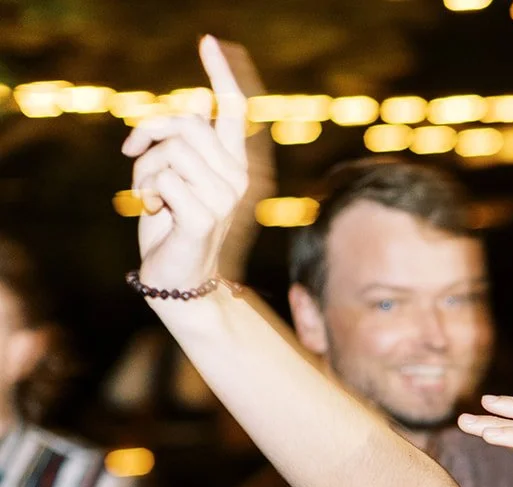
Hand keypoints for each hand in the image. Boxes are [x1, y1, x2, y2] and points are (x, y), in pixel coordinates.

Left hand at [121, 35, 249, 291]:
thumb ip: (185, 141)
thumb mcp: (172, 173)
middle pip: (188, 122)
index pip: (234, 110)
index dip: (221, 74)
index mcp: (232, 164)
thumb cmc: (172, 223)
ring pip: (172, 151)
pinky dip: (149, 194)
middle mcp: (237, 178)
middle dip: (150, 130)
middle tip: (133, 152)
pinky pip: (166, 180)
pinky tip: (155, 212)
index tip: (208, 41)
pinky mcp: (206, 217)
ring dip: (147, 170)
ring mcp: (225, 198)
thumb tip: (198, 101)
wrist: (179, 277)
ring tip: (150, 195)